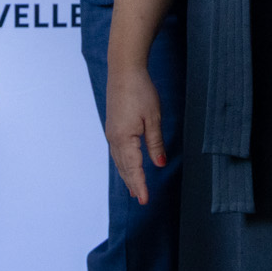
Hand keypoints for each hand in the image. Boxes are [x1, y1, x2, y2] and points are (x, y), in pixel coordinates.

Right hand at [105, 60, 165, 204]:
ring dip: (127, 175)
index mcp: (124, 138)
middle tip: (140, 199)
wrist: (124, 70)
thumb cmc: (140, 91)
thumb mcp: (153, 117)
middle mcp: (115, 138)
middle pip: (124, 167)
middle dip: (133, 184)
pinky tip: (127, 165)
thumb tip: (159, 163)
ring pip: (119, 160)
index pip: (133, 168)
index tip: (144, 200)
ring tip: (133, 188)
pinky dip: (123, 162)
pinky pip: (118, 151)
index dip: (140, 185)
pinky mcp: (113, 126)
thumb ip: (155, 142)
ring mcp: (112, 132)